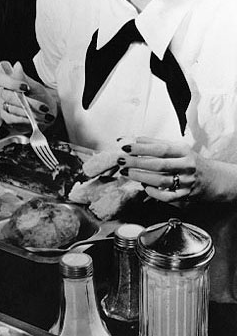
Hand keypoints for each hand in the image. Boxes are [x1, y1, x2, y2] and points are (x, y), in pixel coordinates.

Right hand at [0, 61, 56, 126]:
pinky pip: (12, 118)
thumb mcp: (35, 86)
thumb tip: (17, 65)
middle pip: (7, 96)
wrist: (46, 111)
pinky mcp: (6, 117)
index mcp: (7, 81)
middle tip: (43, 107)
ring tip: (44, 114)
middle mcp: (2, 93)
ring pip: (12, 108)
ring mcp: (3, 105)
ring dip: (30, 112)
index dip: (11, 83)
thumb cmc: (40, 96)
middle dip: (27, 102)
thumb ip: (24, 78)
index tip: (26, 87)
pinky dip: (26, 119)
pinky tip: (35, 119)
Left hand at [116, 137, 236, 202]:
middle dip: (136, 162)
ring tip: (126, 172)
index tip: (125, 146)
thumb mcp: (178, 149)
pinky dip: (152, 192)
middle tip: (121, 160)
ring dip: (140, 177)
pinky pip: (165, 196)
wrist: (214, 180)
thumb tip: (133, 139)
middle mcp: (187, 166)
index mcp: (184, 152)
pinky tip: (143, 186)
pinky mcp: (185, 196)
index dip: (142, 147)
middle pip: (158, 165)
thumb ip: (156, 144)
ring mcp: (186, 182)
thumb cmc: (190, 162)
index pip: (161, 148)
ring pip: (160, 180)